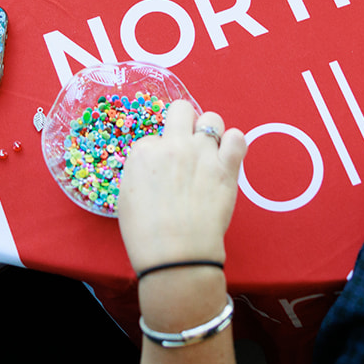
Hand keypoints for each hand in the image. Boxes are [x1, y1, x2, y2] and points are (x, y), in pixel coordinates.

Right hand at [119, 101, 245, 272]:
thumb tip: (154, 164)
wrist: (176, 254)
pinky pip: (237, 137)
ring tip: (209, 152)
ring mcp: (202, 153)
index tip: (163, 170)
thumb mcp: (126, 196)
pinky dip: (233, 144)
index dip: (159, 151)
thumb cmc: (146, 233)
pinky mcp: (226, 167)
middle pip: (181, 110)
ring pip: (212, 119)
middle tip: (186, 144)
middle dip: (182, 122)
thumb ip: (140, 171)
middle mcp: (173, 145)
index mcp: (143, 152)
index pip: (154, 136)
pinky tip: (227, 157)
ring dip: (210, 132)